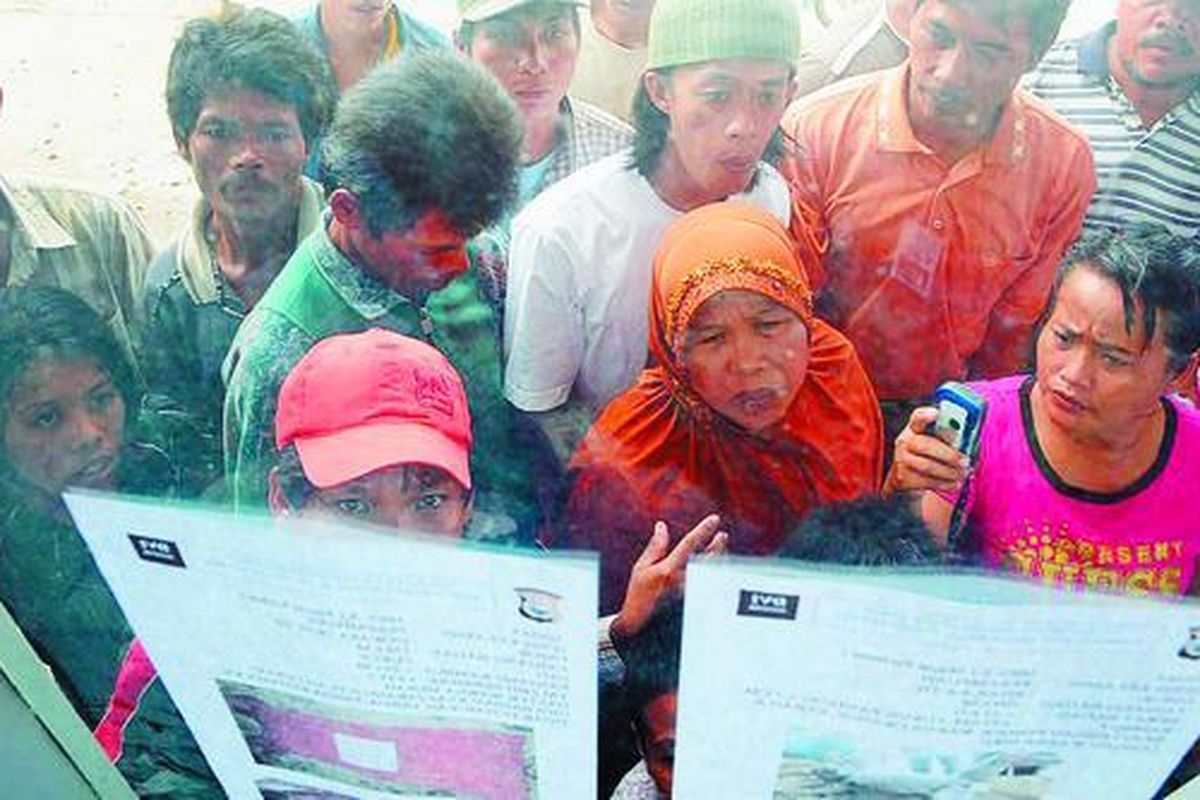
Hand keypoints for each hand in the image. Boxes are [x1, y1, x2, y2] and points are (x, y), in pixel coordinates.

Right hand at [611, 515, 726, 647]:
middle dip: (718, 545)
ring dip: (719, 559)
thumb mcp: (641, 569)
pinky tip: (716, 567)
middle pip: (709, 559)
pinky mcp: (696, 604)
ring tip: (721, 548)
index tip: (715, 519)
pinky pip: (711, 585)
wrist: (640, 628)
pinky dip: (715, 574)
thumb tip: (662, 526)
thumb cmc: (637, 596)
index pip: (691, 544)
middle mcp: (683, 582)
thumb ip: (655, 547)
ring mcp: (692, 595)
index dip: (704, 529)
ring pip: (713, 573)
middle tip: (723, 535)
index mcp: (669, 570)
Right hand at [885, 407, 969, 494]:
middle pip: (924, 444)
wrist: (909, 477)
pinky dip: (945, 483)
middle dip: (948, 454)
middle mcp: (905, 441)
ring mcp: (902, 460)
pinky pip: (928, 482)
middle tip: (965, 461)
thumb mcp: (938, 441)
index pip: (918, 417)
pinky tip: (954, 482)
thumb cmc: (931, 455)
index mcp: (915, 427)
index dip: (926, 415)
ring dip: (949, 472)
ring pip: (927, 466)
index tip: (936, 413)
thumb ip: (950, 436)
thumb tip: (970, 437)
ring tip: (962, 473)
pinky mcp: (904, 478)